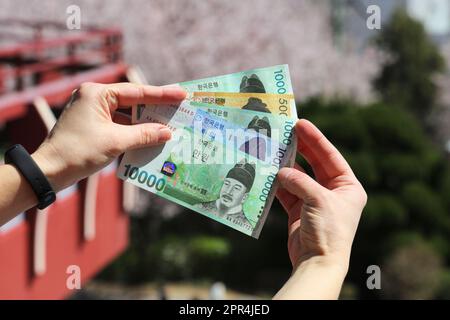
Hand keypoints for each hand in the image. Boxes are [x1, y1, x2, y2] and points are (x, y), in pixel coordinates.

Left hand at [32, 82, 185, 190]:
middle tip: (179, 108)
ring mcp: (93, 111)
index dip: (162, 95)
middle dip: (155, 108)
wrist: (50, 171)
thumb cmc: (79, 152)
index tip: (182, 94)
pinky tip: (150, 137)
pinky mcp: (93, 125)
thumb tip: (168, 132)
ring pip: (127, 114)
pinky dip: (134, 131)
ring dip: (145, 123)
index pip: (136, 92)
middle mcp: (94, 97)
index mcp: (97, 94)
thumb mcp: (115, 142)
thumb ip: (144, 134)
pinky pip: (119, 124)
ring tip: (169, 124)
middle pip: (132, 101)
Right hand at [276, 119, 366, 272]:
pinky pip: (287, 192)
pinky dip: (277, 184)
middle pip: (314, 164)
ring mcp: (314, 201)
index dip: (316, 139)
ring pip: (298, 177)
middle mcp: (332, 192)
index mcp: (348, 187)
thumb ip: (299, 181)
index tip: (301, 124)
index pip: (330, 156)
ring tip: (272, 151)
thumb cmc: (328, 230)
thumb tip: (279, 171)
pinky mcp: (299, 211)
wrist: (317, 262)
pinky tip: (268, 174)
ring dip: (285, 166)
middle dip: (300, 149)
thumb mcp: (318, 199)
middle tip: (285, 131)